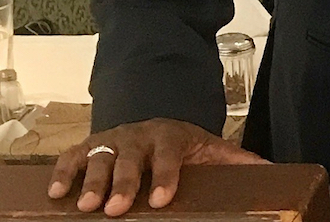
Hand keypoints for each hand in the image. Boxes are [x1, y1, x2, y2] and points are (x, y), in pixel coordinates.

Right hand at [48, 118, 264, 216]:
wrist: (154, 121)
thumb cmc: (183, 146)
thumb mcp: (211, 149)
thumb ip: (238, 160)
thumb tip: (273, 171)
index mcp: (171, 137)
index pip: (169, 156)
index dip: (165, 177)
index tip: (160, 200)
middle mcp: (139, 136)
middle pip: (129, 159)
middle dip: (122, 183)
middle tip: (115, 208)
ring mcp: (112, 139)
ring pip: (99, 157)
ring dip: (91, 182)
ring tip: (85, 207)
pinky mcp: (89, 145)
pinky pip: (72, 156)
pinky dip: (62, 172)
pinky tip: (55, 194)